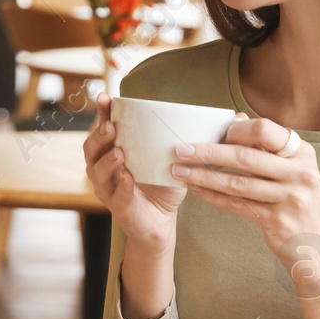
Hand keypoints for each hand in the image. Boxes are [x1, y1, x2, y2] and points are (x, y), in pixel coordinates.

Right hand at [84, 93, 188, 249]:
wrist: (161, 220)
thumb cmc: (163, 185)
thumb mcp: (173, 158)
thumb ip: (187, 137)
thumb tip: (229, 116)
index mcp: (113, 151)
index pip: (102, 128)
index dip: (101, 113)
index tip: (105, 97)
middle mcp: (104, 168)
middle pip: (91, 149)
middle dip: (99, 136)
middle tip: (112, 127)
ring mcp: (108, 187)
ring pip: (97, 171)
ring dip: (107, 160)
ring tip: (120, 152)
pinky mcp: (118, 207)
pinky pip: (116, 194)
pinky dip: (122, 185)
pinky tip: (129, 177)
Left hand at [170, 117, 319, 256]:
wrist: (318, 247)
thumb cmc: (297, 200)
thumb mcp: (293, 169)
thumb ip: (266, 146)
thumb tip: (234, 118)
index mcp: (302, 153)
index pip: (264, 130)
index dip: (234, 130)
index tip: (212, 133)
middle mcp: (300, 173)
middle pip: (245, 156)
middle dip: (207, 152)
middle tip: (180, 149)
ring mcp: (290, 198)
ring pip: (236, 182)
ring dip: (202, 175)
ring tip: (179, 170)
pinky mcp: (277, 220)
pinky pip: (236, 204)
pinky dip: (211, 196)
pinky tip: (195, 189)